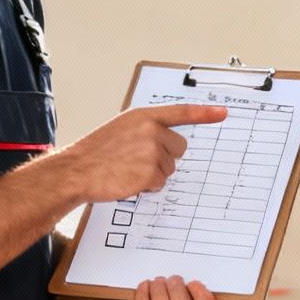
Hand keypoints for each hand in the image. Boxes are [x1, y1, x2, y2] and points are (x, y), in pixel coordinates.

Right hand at [57, 103, 227, 202]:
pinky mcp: (150, 172)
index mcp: (143, 116)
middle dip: (164, 157)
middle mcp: (151, 130)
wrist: (76, 170)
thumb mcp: (121, 129)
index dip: (204, 114)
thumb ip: (145, 130)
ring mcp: (152, 151)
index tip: (223, 114)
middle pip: (179, 148)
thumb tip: (165, 141)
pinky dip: (146, 186)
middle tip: (138, 160)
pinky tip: (127, 180)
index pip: (181, 112)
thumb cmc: (96, 152)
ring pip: (169, 168)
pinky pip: (160, 184)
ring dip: (152, 174)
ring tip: (127, 170)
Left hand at [115, 276, 224, 299]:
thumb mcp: (182, 278)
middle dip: (175, 289)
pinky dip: (144, 296)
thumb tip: (196, 257)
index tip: (194, 283)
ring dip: (159, 290)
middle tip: (171, 279)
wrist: (142, 298)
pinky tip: (145, 286)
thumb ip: (189, 274)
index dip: (205, 298)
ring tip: (157, 281)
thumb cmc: (168, 284)